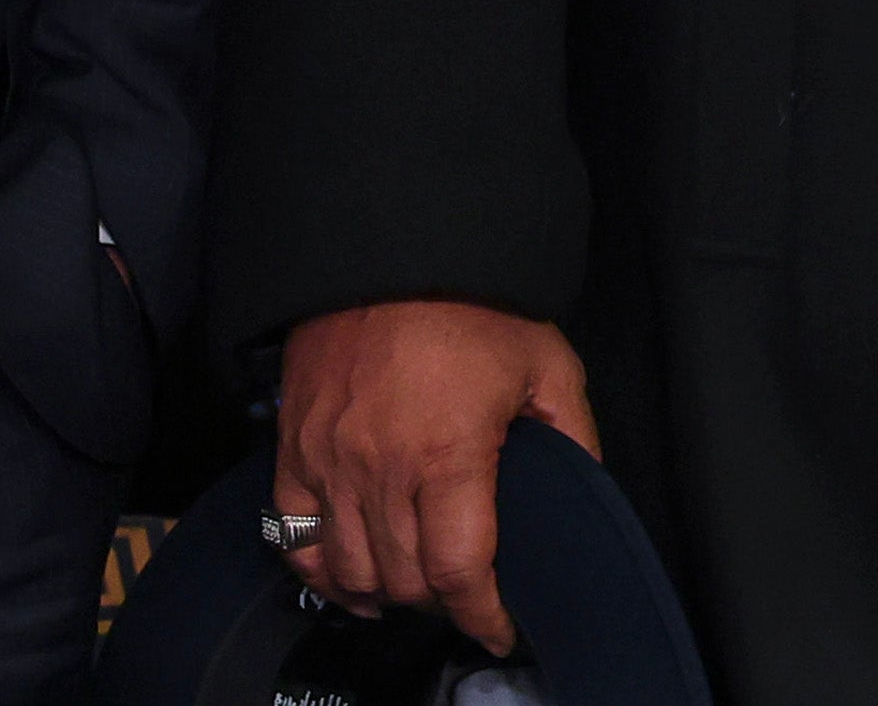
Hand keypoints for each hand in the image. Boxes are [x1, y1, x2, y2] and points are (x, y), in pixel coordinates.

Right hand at [274, 301, 600, 657]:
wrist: (391, 249)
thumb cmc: (475, 303)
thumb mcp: (546, 362)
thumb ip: (570, 435)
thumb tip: (584, 491)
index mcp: (449, 452)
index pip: (460, 571)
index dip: (482, 614)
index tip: (499, 627)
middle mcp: (382, 468)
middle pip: (405, 579)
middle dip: (442, 602)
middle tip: (466, 596)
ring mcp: (330, 461)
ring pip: (349, 569)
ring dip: (385, 593)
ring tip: (415, 592)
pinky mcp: (294, 449)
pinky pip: (294, 537)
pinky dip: (321, 571)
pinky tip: (351, 579)